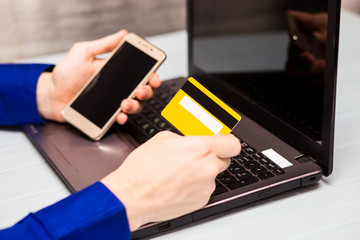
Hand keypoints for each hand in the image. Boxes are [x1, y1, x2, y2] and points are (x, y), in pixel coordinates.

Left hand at [36, 29, 160, 123]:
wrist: (51, 96)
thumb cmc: (66, 74)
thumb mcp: (83, 53)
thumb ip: (104, 45)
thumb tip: (122, 34)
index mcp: (117, 71)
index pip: (140, 73)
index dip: (151, 75)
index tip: (153, 77)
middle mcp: (119, 87)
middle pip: (144, 90)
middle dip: (147, 91)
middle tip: (141, 90)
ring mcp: (114, 101)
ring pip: (136, 105)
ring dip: (135, 105)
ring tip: (125, 103)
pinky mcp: (107, 115)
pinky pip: (121, 118)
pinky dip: (123, 118)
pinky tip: (119, 115)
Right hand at [101, 131, 240, 230]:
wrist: (132, 195)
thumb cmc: (143, 168)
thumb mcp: (164, 138)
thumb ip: (187, 137)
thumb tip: (195, 138)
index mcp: (200, 148)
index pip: (233, 143)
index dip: (228, 142)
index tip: (223, 142)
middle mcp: (208, 167)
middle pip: (225, 160)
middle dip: (213, 157)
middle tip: (195, 157)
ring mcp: (206, 186)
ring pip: (212, 175)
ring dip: (202, 173)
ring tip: (179, 173)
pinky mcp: (201, 201)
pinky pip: (204, 190)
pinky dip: (195, 187)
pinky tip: (178, 185)